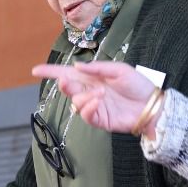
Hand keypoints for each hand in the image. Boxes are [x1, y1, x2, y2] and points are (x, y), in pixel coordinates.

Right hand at [32, 61, 157, 135]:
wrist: (152, 104)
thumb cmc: (137, 84)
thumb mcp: (119, 69)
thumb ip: (97, 68)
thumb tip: (76, 66)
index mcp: (92, 77)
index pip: (68, 73)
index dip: (51, 72)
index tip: (35, 70)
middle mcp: (90, 91)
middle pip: (68, 89)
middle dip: (65, 86)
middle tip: (66, 82)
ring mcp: (94, 106)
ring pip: (76, 103)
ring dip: (84, 97)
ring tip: (100, 94)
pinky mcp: (100, 120)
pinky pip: (87, 116)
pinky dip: (88, 108)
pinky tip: (97, 102)